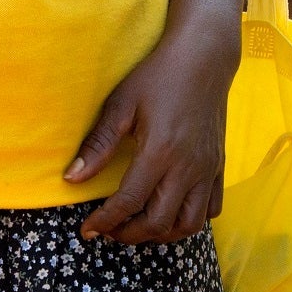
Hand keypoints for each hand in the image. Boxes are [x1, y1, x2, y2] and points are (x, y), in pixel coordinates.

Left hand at [64, 11, 236, 242]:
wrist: (204, 57)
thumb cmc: (159, 75)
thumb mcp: (122, 103)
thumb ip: (98, 144)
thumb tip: (71, 178)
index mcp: (160, 153)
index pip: (129, 203)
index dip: (105, 221)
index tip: (88, 229)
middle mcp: (188, 168)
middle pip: (159, 222)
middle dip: (129, 234)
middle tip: (109, 229)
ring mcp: (208, 169)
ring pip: (189, 225)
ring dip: (162, 233)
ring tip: (139, 223)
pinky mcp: (219, 166)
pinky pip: (211, 208)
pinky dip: (190, 219)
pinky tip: (171, 208)